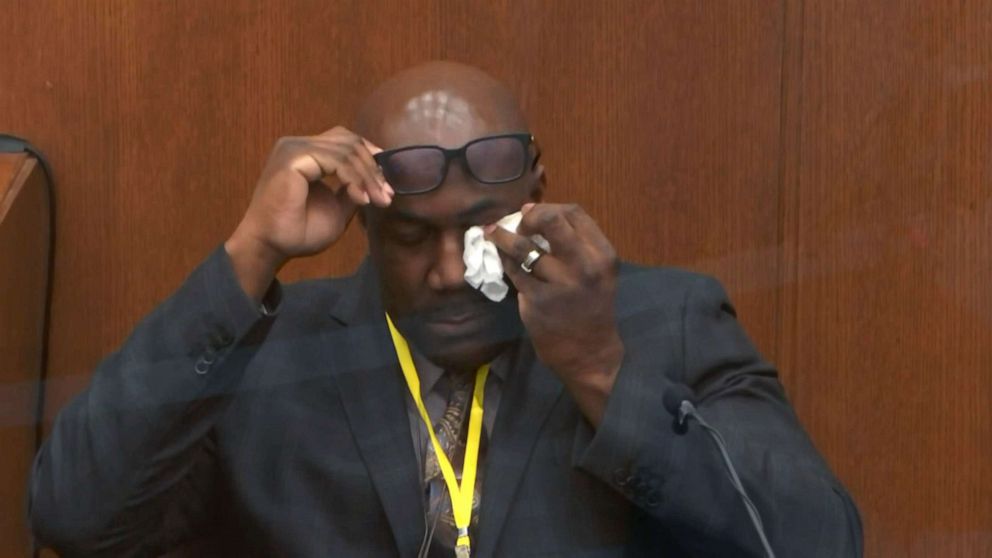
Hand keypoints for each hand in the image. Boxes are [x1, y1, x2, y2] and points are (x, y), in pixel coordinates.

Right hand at [225, 126, 392, 300]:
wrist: (270, 247)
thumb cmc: (298, 232)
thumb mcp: (337, 208)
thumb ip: (351, 190)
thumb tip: (375, 182)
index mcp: (305, 153)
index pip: (345, 142)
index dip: (369, 159)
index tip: (387, 186)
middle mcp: (298, 145)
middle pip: (349, 142)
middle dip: (373, 168)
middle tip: (386, 195)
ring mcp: (294, 149)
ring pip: (346, 150)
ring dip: (367, 176)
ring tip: (377, 200)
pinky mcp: (293, 159)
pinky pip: (336, 160)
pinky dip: (354, 179)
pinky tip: (362, 199)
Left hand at [486, 203, 623, 423]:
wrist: (590, 353)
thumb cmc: (590, 308)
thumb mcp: (597, 272)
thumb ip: (576, 244)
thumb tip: (533, 213)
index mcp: (602, 254)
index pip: (574, 213)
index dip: (548, 208)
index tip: (532, 214)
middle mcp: (584, 265)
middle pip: (551, 220)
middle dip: (528, 216)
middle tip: (517, 223)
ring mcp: (560, 283)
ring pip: (523, 246)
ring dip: (503, 236)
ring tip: (492, 233)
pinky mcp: (538, 300)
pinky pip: (514, 270)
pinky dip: (504, 261)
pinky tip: (501, 259)